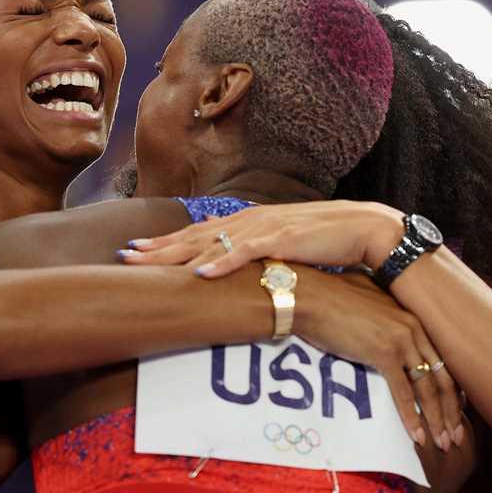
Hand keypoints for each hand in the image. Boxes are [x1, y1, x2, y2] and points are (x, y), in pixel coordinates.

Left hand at [118, 201, 404, 277]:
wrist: (367, 229)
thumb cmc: (329, 241)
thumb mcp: (286, 245)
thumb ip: (260, 250)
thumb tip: (239, 261)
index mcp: (251, 223)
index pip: (199, 234)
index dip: (166, 242)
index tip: (136, 249)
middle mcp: (251, 221)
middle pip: (194, 236)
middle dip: (157, 247)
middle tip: (124, 256)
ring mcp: (265, 228)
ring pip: (210, 242)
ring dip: (176, 253)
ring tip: (145, 262)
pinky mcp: (284, 240)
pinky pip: (246, 253)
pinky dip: (222, 262)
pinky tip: (199, 272)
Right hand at [296, 270, 463, 450]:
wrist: (309, 296)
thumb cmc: (330, 296)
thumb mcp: (367, 300)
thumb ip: (382, 314)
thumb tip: (378, 325)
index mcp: (413, 317)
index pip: (442, 359)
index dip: (450, 389)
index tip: (454, 411)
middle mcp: (414, 328)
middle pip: (442, 376)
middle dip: (451, 411)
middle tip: (455, 436)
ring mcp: (401, 340)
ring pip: (428, 388)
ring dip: (437, 419)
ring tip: (443, 443)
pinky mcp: (383, 353)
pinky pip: (403, 392)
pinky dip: (411, 417)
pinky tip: (417, 435)